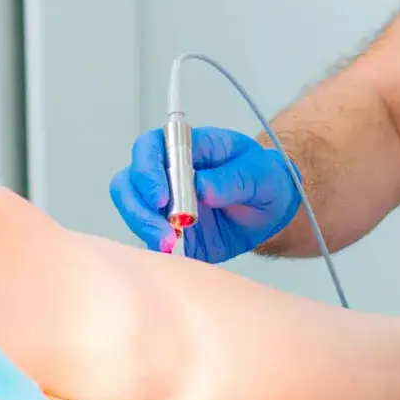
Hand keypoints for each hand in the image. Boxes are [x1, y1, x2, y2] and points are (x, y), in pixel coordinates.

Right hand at [108, 126, 300, 261]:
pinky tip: (172, 252)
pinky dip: (155, 246)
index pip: (149, 148)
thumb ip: (232, 179)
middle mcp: (166, 172)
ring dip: (145, 228)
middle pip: (129, 182)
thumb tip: (202, 187)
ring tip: (170, 243)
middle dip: (138, 206)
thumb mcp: (260, 174)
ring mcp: (163, 203)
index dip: (147, 169)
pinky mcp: (167, 230)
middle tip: (163, 227)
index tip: (162, 196)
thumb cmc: (263, 179)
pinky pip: (148, 238)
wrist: (270, 209)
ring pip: (132, 210)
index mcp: (186, 147)